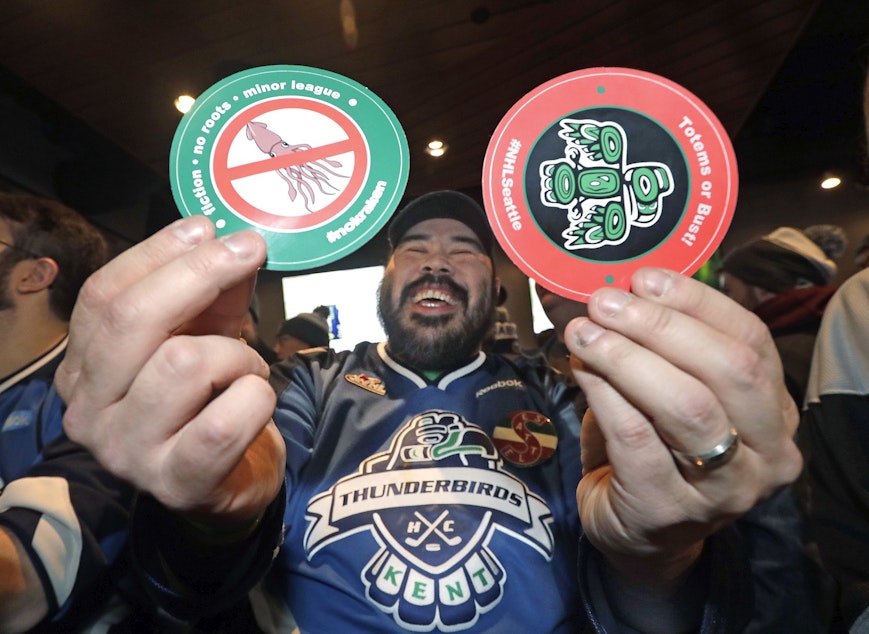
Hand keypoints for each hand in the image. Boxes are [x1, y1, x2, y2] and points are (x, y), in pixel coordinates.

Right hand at [58, 217, 284, 526]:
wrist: (232, 481)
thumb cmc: (212, 402)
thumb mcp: (207, 336)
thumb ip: (215, 292)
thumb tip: (233, 240)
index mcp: (84, 368)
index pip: (104, 296)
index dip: (158, 253)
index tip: (207, 226)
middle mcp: (88, 412)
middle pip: (132, 320)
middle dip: (199, 274)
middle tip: (248, 251)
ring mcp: (127, 452)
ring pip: (184, 363)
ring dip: (237, 356)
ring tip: (247, 371)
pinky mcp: (176, 482)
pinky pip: (224, 419)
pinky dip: (256, 398)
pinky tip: (256, 402)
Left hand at [566, 268, 800, 582]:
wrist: (636, 532)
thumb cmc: (655, 450)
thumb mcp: (670, 392)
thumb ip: (658, 346)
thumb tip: (611, 288)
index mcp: (774, 412)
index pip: (751, 340)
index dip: (696, 302)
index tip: (644, 277)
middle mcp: (767, 454)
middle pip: (727, 369)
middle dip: (659, 326)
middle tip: (603, 303)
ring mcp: (725, 490)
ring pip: (686, 405)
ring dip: (627, 357)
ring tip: (584, 333)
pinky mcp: (671, 510)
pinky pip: (637, 438)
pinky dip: (604, 395)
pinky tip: (580, 370)